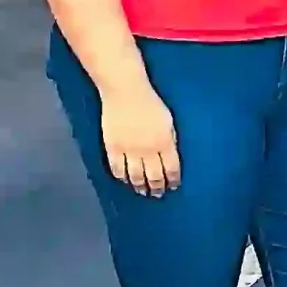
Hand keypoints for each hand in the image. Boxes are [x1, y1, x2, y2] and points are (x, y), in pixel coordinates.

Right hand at [100, 82, 179, 197]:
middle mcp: (147, 150)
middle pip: (153, 176)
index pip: (171, 169)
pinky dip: (121, 177)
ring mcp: (128, 150)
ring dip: (139, 186)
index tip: (173, 187)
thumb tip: (170, 156)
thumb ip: (170, 140)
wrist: (125, 92)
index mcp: (164, 143)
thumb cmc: (151, 103)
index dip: (172, 180)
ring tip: (142, 191)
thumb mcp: (169, 121)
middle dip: (157, 187)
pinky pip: (117, 168)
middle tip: (158, 194)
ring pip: (134, 176)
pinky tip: (125, 180)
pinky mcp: (112, 147)